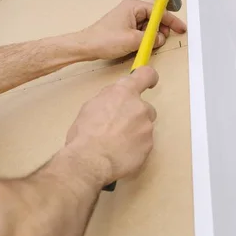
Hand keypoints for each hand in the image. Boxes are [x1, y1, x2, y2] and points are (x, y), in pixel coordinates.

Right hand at [64, 66, 158, 183]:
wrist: (90, 160)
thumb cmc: (85, 134)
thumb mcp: (91, 106)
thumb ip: (109, 99)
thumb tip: (115, 100)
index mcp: (123, 93)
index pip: (145, 75)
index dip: (149, 78)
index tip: (150, 83)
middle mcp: (139, 107)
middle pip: (145, 108)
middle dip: (135, 115)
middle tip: (119, 127)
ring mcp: (146, 127)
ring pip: (145, 126)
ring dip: (135, 132)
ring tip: (117, 143)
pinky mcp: (149, 145)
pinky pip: (144, 143)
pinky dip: (136, 147)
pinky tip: (121, 153)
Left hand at [80, 0, 186, 59]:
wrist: (86, 46)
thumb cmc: (103, 40)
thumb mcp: (133, 40)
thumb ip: (151, 39)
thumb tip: (160, 39)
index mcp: (133, 6)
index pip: (159, 11)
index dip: (171, 20)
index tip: (181, 28)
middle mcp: (131, 8)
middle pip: (154, 16)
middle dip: (162, 29)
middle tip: (163, 40)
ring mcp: (127, 17)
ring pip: (148, 25)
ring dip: (152, 35)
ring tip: (150, 45)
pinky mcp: (124, 26)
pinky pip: (140, 30)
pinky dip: (145, 38)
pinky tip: (143, 45)